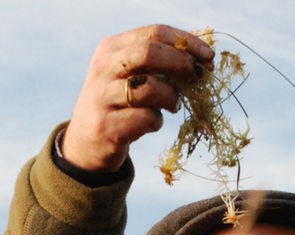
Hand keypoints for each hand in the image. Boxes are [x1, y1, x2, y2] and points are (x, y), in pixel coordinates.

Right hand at [61, 24, 214, 171]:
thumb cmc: (119, 103)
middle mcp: (104, 68)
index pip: (154, 32)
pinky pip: (146, 119)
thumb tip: (202, 59)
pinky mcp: (107, 126)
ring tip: (172, 105)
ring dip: (171, 98)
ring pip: (150, 88)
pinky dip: (157, 122)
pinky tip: (151, 123)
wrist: (86, 142)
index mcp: (112, 48)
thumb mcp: (130, 74)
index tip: (208, 56)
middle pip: (149, 53)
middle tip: (197, 76)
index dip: (186, 42)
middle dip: (181, 63)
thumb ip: (158, 63)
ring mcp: (102, 97)